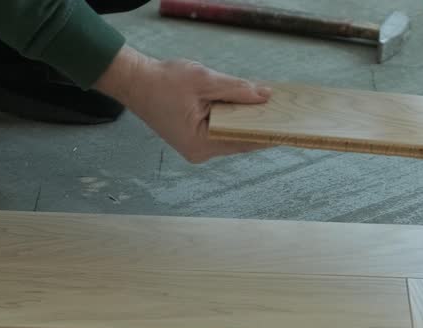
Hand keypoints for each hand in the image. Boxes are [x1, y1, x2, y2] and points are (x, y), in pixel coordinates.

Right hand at [96, 47, 271, 163]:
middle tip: (284, 114)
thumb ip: (236, 89)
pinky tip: (246, 109)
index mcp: (200, 143)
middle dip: (259, 125)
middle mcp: (199, 152)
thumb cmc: (162, 82)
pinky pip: (221, 131)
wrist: (134, 82)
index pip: (243, 141)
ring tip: (269, 109)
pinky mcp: (194, 139)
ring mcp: (196, 147)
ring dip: (246, 122)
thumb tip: (264, 95)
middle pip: (239, 140)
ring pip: (231, 136)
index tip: (288, 128)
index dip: (267, 133)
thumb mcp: (204, 81)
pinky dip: (233, 120)